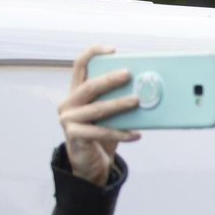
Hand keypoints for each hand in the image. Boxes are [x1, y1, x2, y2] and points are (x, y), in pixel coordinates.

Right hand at [58, 44, 139, 185]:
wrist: (91, 165)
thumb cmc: (102, 136)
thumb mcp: (110, 115)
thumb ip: (118, 101)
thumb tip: (146, 90)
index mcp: (76, 92)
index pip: (80, 66)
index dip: (94, 54)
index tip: (113, 49)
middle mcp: (68, 103)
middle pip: (89, 86)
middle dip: (110, 79)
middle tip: (129, 74)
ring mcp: (68, 120)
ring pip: (97, 109)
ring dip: (118, 104)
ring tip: (137, 101)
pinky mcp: (73, 136)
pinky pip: (101, 132)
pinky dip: (121, 133)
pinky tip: (136, 134)